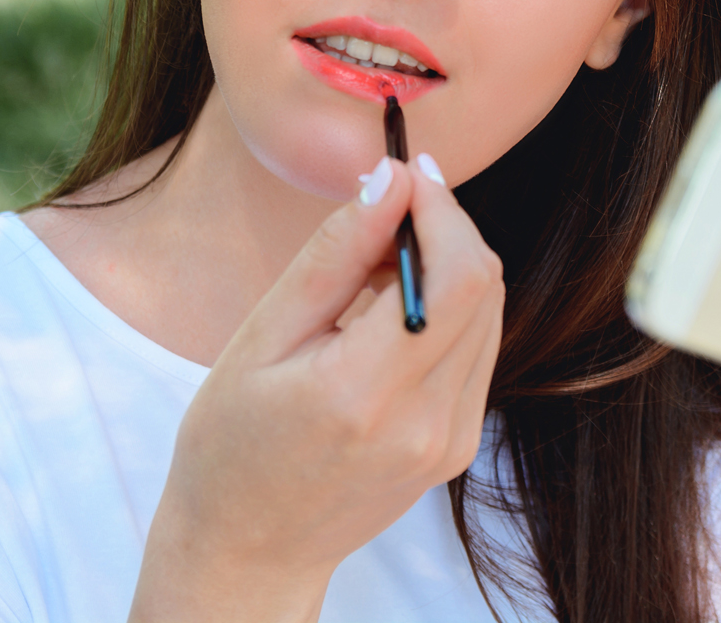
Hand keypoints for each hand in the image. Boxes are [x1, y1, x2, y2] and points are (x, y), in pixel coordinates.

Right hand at [129, 154, 504, 622]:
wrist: (248, 548)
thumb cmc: (232, 443)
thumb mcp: (262, 337)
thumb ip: (334, 255)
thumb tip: (390, 179)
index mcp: (365, 392)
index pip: (455, 276)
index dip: (444, 209)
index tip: (407, 172)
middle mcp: (426, 421)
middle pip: (484, 286)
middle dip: (446, 227)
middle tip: (385, 211)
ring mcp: (452, 440)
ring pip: (489, 313)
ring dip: (448, 266)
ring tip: (372, 272)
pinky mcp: (459, 446)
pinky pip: (477, 349)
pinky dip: (447, 310)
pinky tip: (389, 315)